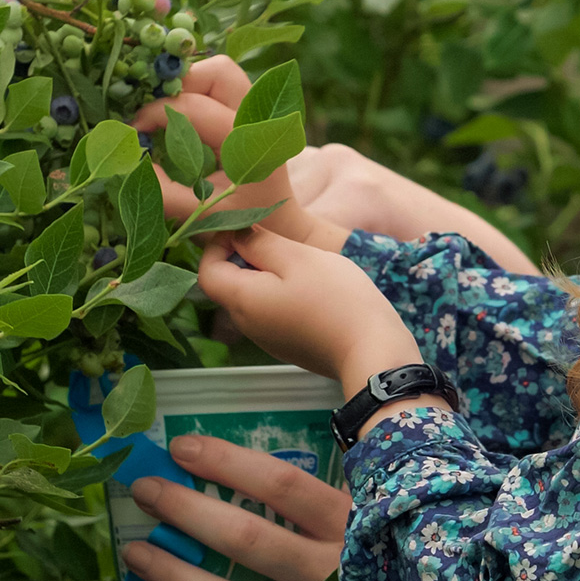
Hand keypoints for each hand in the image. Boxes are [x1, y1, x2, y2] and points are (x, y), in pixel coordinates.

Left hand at [125, 435, 579, 580]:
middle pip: (248, 538)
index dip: (229, 463)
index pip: (284, 487)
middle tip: (144, 489)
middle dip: (188, 511)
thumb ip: (368, 479)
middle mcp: (337, 576)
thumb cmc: (427, 562)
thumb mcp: (404, 512)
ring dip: (179, 577)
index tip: (181, 444)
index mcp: (360, 528)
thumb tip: (321, 432)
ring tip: (138, 551)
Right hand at [133, 56, 350, 250]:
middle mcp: (259, 118)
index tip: (135, 131)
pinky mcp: (250, 111)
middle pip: (219, 71)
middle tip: (151, 109)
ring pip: (222, 71)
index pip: (196, 108)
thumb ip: (166, 193)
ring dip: (189, 82)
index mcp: (249, 142)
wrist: (280, 225)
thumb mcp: (203, 217)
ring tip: (163, 108)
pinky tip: (177, 112)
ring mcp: (258, 111)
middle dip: (179, 82)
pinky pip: (221, 85)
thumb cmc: (242, 222)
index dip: (157, 113)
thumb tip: (130, 159)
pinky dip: (196, 89)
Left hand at [199, 225, 418, 389]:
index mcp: (242, 300)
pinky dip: (284, 295)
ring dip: (270, 276)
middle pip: (230, 285)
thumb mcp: (297, 257)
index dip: (218, 245)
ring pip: (255, 298)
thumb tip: (236, 236)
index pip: (207, 271)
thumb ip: (260, 244)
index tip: (247, 229)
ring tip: (305, 265)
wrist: (372, 351)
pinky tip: (317, 290)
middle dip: (247, 258)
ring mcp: (269, 340)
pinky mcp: (290, 347)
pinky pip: (274, 313)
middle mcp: (248, 325)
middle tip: (282, 242)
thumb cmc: (335, 299)